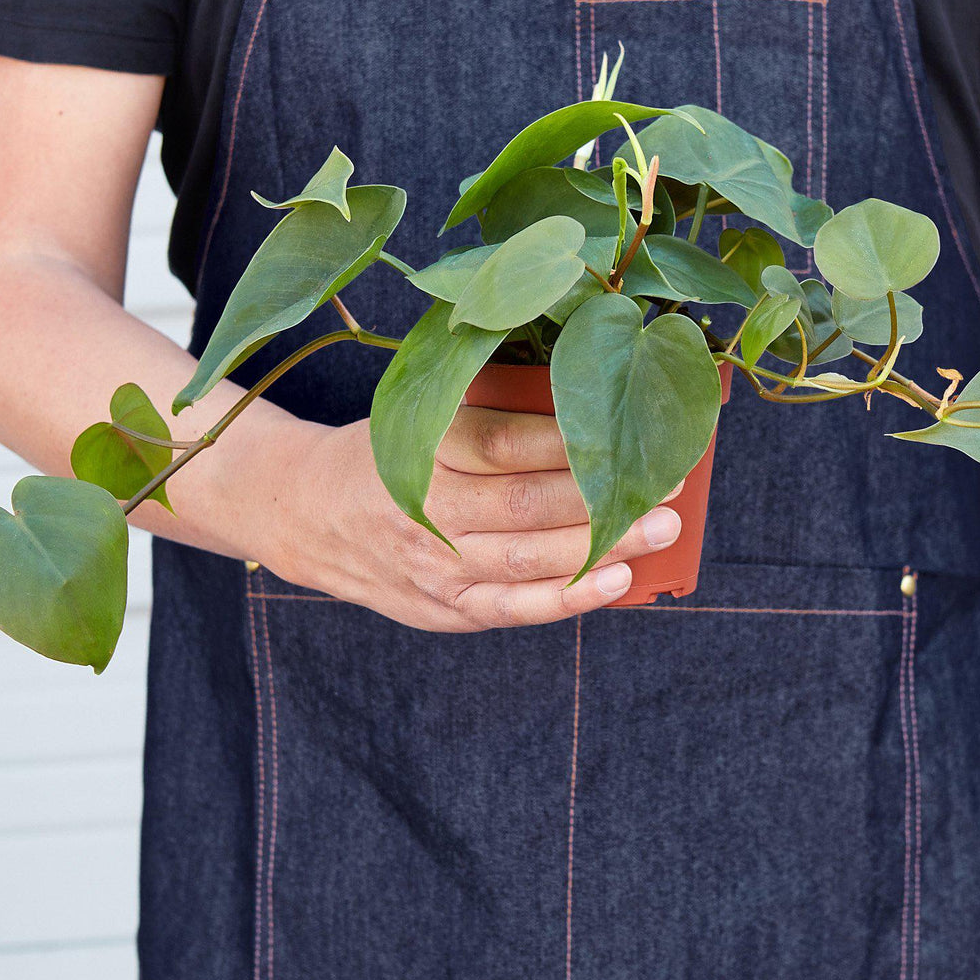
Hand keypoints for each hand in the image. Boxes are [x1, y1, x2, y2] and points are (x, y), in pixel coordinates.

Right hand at [260, 406, 681, 630]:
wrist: (310, 514)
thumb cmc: (388, 451)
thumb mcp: (419, 410)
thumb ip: (486, 396)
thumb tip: (578, 370)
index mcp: (423, 446)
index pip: (506, 441)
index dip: (574, 438)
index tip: (632, 425)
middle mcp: (428, 508)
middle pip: (527, 501)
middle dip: (606, 493)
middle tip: (668, 478)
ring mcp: (435, 565)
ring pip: (527, 556)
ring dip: (603, 544)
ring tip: (662, 527)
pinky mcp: (444, 608)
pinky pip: (511, 609)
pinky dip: (566, 599)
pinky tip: (616, 583)